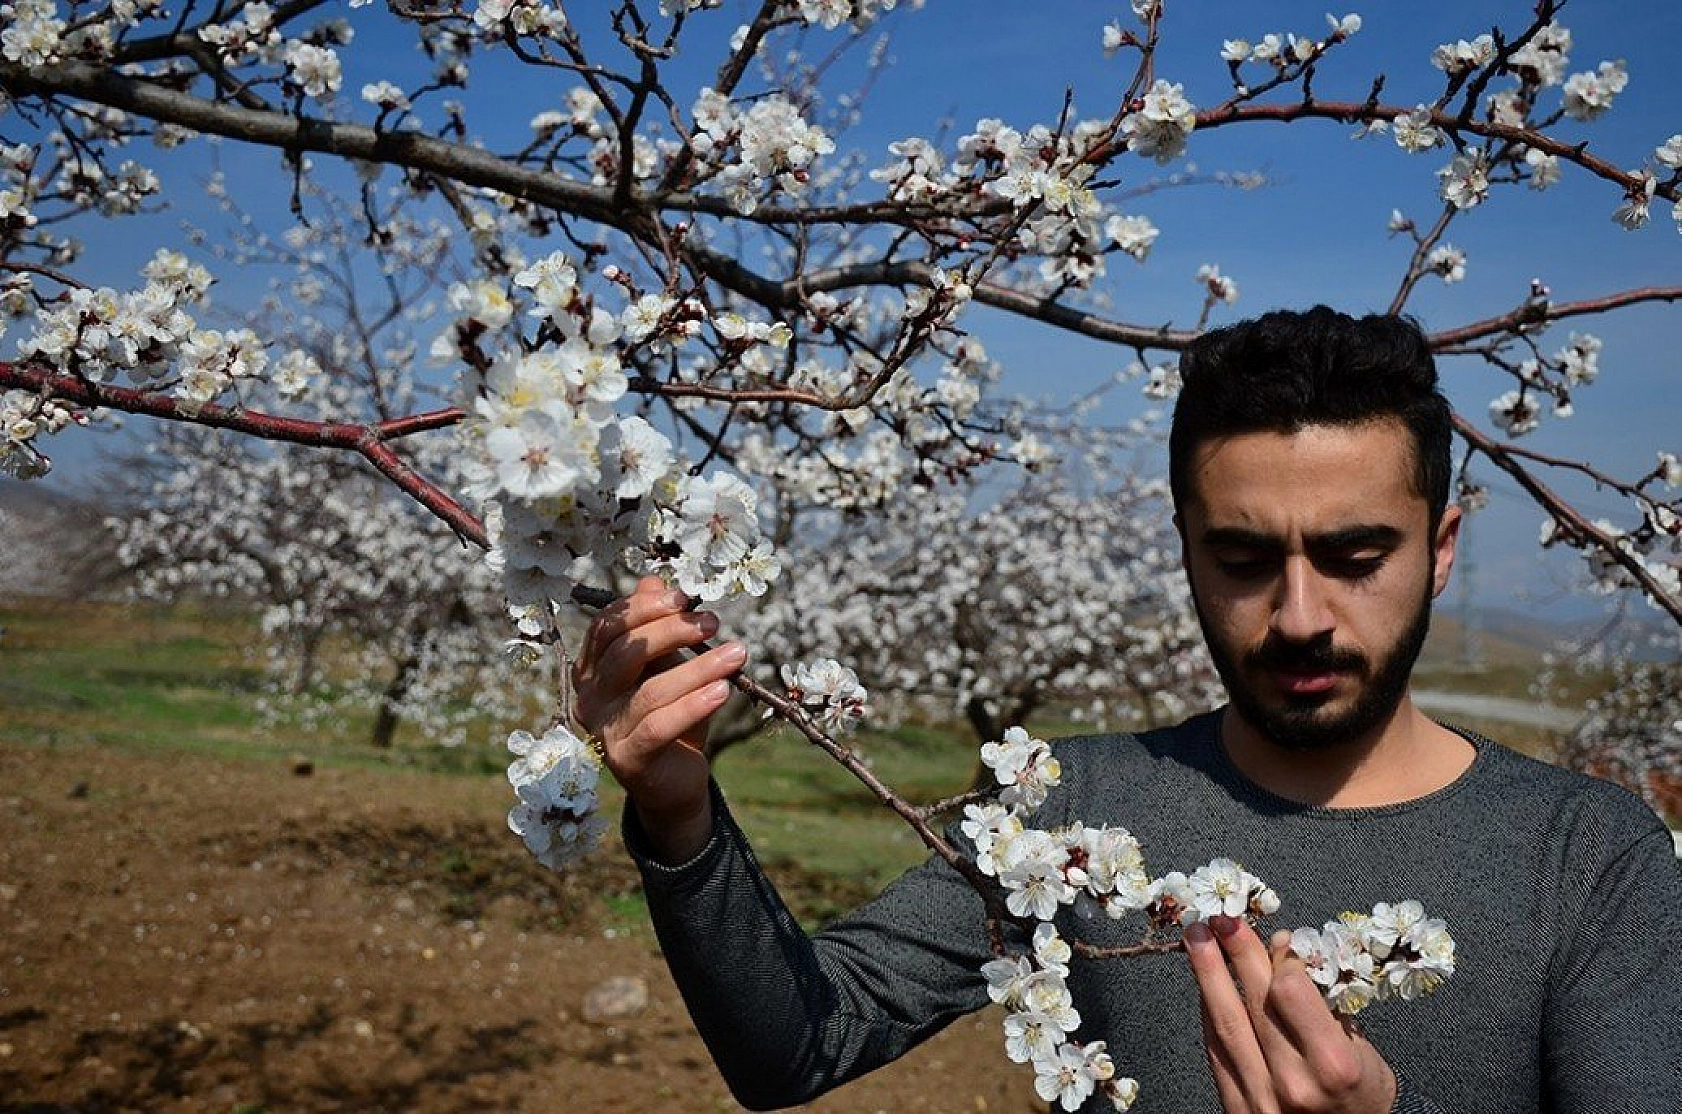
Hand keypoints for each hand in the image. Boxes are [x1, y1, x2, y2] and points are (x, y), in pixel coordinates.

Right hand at [571, 576, 747, 862]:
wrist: (673, 780)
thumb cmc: (670, 714)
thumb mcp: (666, 666)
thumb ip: (657, 627)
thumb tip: (653, 581)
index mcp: (592, 668)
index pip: (608, 626)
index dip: (645, 607)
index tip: (686, 597)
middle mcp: (590, 698)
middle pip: (624, 652)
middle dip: (671, 630)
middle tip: (712, 623)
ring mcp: (605, 731)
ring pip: (649, 690)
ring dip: (698, 667)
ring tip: (736, 654)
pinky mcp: (628, 759)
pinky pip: (660, 726)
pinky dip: (694, 705)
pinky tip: (723, 691)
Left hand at [1185, 916, 1396, 1113]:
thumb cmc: (1361, 1096)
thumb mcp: (1363, 1051)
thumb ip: (1326, 1005)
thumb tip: (1284, 951)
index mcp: (1332, 1065)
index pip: (1290, 991)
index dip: (1281, 958)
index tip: (1279, 939)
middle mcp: (1293, 1083)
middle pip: (1255, 1002)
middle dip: (1235, 951)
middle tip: (1220, 914)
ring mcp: (1261, 1099)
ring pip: (1227, 1023)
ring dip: (1208, 973)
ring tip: (1196, 937)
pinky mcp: (1238, 1109)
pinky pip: (1216, 1052)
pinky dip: (1208, 1013)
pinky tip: (1203, 985)